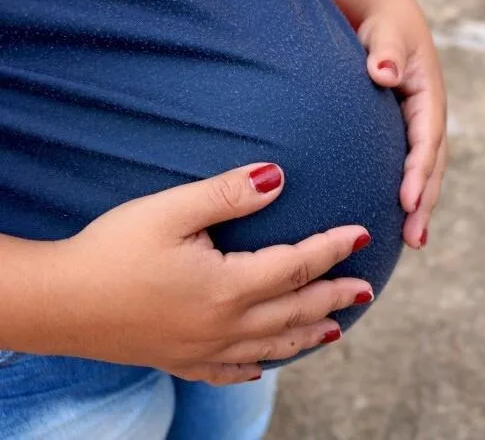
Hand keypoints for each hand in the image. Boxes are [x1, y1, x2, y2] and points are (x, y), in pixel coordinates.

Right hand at [38, 164, 372, 384]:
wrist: (55, 304)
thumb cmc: (110, 251)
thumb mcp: (169, 210)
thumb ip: (228, 194)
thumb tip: (279, 176)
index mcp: (228, 286)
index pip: (298, 265)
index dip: (333, 248)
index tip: (362, 235)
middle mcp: (224, 325)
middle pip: (295, 311)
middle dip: (335, 297)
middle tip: (366, 289)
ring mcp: (202, 350)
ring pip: (272, 347)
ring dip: (308, 336)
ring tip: (335, 331)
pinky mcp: (178, 361)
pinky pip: (229, 373)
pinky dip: (255, 367)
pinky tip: (262, 368)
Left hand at [358, 0, 446, 248]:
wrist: (388, 22)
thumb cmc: (385, 27)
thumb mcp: (386, 32)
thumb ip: (385, 51)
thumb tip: (383, 72)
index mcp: (428, 96)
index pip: (426, 139)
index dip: (419, 171)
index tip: (408, 200)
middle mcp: (430, 117)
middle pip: (433, 165)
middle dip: (426, 202)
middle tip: (415, 238)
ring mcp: (421, 129)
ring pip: (426, 173)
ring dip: (422, 207)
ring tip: (415, 242)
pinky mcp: (408, 135)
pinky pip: (413, 169)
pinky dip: (412, 196)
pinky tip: (402, 222)